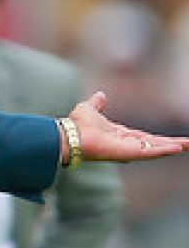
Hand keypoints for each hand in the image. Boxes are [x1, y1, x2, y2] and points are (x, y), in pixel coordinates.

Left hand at [70, 91, 188, 161]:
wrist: (69, 135)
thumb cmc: (76, 125)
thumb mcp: (89, 109)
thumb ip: (97, 103)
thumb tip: (101, 95)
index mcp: (120, 135)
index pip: (144, 137)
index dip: (159, 139)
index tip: (173, 141)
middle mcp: (126, 144)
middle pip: (154, 144)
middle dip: (172, 144)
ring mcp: (128, 149)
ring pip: (155, 148)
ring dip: (172, 147)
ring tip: (188, 145)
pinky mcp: (127, 152)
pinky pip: (149, 151)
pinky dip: (163, 150)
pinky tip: (178, 148)